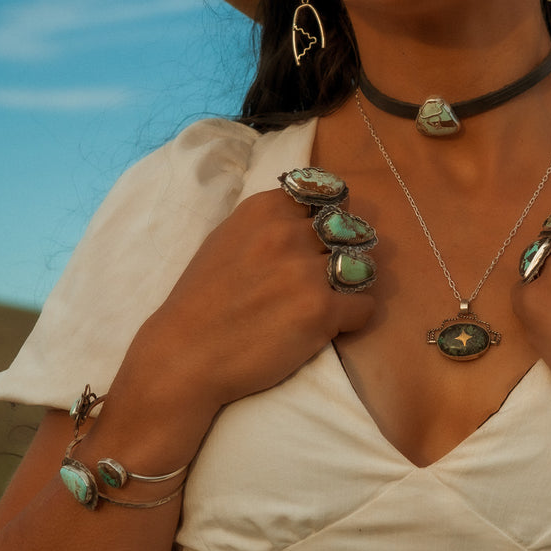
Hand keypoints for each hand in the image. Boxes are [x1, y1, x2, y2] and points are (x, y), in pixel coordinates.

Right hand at [127, 188, 374, 415]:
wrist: (184, 355)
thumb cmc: (203, 300)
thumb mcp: (229, 238)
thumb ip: (271, 222)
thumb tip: (316, 213)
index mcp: (265, 209)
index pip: (329, 194)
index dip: (333, 216)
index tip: (324, 235)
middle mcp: (287, 233)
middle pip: (351, 229)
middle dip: (348, 249)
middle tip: (330, 272)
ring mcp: (306, 272)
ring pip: (364, 266)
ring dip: (354, 283)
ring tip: (330, 298)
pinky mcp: (321, 311)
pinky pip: (365, 307)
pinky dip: (354, 318)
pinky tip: (330, 325)